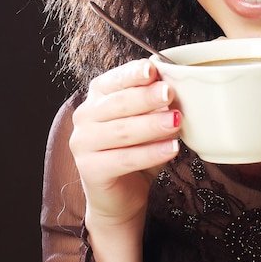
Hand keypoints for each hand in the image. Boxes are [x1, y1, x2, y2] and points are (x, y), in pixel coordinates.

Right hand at [69, 59, 180, 226]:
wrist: (122, 192)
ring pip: (122, 131)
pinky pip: (124, 159)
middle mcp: (86, 115)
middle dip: (146, 97)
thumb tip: (174, 84)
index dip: (134, 74)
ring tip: (176, 121)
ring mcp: (83, 143)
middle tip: (169, 93)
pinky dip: (151, 153)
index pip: (115, 79)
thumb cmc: (138, 146)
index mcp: (99, 94)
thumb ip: (157, 101)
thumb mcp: (150, 117)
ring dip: (152, 125)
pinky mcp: (90, 170)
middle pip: (118, 103)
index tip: (153, 69)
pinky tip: (171, 148)